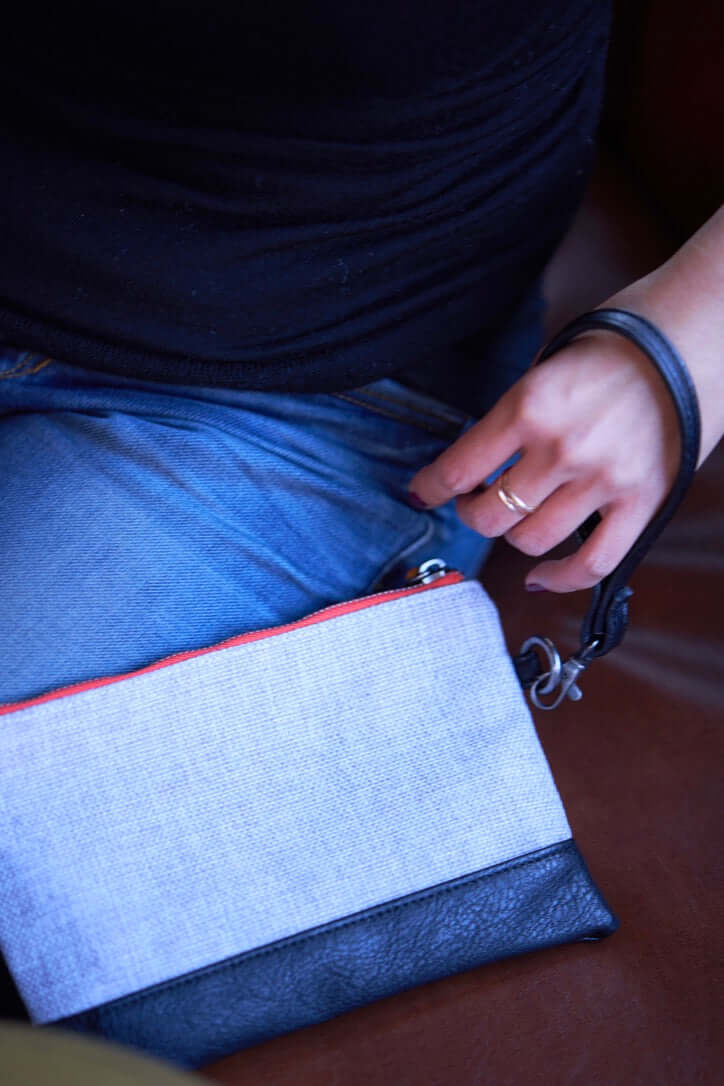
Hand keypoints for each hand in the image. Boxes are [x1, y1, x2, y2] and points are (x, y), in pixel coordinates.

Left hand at [407, 324, 681, 592]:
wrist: (700, 335)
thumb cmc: (625, 338)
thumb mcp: (552, 360)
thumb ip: (519, 411)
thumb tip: (489, 451)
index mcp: (531, 406)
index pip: (459, 466)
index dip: (431, 487)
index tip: (422, 492)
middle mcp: (561, 450)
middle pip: (489, 514)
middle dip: (471, 511)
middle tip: (474, 500)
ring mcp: (602, 482)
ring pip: (531, 541)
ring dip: (513, 536)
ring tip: (515, 519)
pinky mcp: (641, 503)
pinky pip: (591, 563)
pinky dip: (559, 578)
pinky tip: (540, 576)